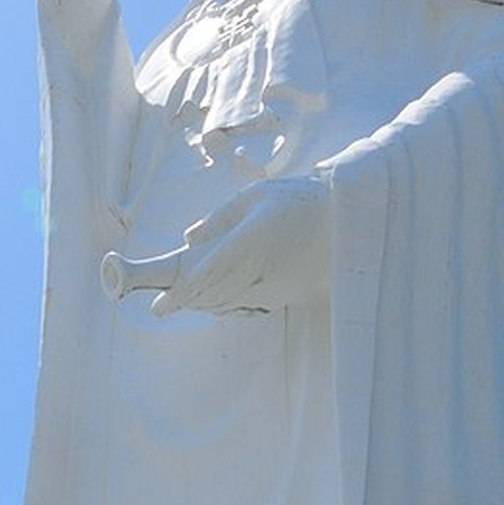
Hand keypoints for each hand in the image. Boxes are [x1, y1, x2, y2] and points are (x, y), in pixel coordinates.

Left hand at [152, 174, 329, 318]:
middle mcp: (259, 270)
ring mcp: (273, 288)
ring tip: (182, 304)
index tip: (159, 307)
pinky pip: (246, 306)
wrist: (344, 222)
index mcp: (248, 243)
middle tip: (163, 306)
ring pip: (228, 304)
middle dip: (185, 303)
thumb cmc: (295, 201)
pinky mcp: (285, 296)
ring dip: (203, 305)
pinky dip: (225, 305)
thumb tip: (188, 239)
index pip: (204, 277)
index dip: (179, 295)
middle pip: (212, 296)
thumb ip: (218, 220)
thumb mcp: (253, 197)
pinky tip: (214, 301)